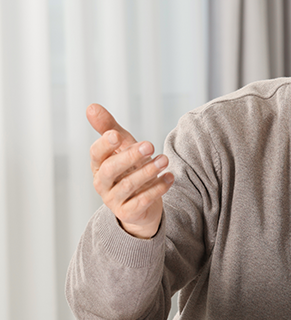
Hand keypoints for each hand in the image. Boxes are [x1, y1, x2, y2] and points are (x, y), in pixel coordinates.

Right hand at [88, 103, 172, 238]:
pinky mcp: (128, 213)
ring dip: (148, 171)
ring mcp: (114, 200)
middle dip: (130, 156)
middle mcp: (102, 183)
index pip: (96, 154)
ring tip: (164, 160)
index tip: (117, 135)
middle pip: (110, 170)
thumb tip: (91, 106)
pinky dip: (157, 188)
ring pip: (128, 186)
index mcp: (99, 165)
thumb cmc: (130, 169)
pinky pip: (142, 201)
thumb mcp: (123, 148)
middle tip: (150, 145)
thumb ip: (110, 128)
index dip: (105, 145)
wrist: (142, 204)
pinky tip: (169, 177)